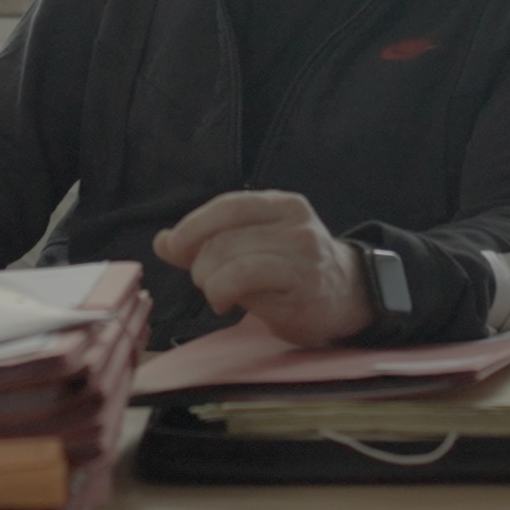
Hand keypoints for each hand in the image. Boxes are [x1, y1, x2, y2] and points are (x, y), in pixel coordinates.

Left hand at [150, 190, 369, 346]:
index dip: (193, 226)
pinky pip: (247, 283)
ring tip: (216, 294)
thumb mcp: (254, 245)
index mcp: (283, 205)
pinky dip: (224, 293)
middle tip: (203, 280)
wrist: (347, 297)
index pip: (228, 206)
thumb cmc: (292, 270)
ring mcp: (302, 256)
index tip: (174, 247)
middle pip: (224, 238)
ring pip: (232, 262)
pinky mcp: (302, 287)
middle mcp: (296, 225)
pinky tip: (227, 304)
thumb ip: (209, 242)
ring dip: (210, 283)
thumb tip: (162, 241)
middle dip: (200, 264)